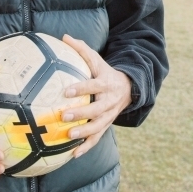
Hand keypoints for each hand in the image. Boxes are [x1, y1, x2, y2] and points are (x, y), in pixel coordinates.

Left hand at [60, 34, 131, 157]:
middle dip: (80, 113)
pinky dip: (86, 147)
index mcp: (106, 83)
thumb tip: (64, 36)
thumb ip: (82, 50)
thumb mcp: (97, 60)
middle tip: (63, 115)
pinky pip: (97, 138)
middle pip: (96, 109)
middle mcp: (109, 101)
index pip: (93, 85)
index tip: (66, 90)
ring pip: (98, 126)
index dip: (81, 88)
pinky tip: (73, 154)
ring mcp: (109, 115)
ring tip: (69, 136)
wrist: (129, 89)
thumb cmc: (106, 73)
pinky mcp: (107, 125)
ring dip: (84, 132)